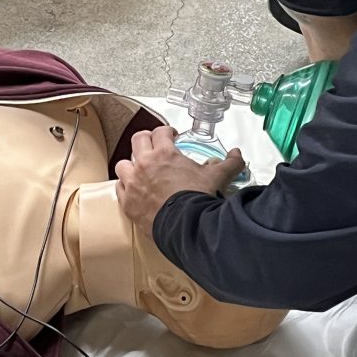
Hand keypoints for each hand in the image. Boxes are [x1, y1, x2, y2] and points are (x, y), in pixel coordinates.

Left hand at [115, 126, 244, 237]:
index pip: (160, 131)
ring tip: (139, 170)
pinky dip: (125, 186)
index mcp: (164, 153)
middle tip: (153, 146)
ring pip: (123, 164)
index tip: (171, 136)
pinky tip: (133, 189)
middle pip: (137, 140)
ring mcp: (133, 182)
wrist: (185, 225)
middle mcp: (145, 164)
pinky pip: (119, 187)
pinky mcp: (127, 201)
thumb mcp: (216, 178)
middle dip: (145, 140)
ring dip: (131, 165)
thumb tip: (237, 155)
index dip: (167, 131)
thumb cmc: (196, 199)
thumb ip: (229, 164)